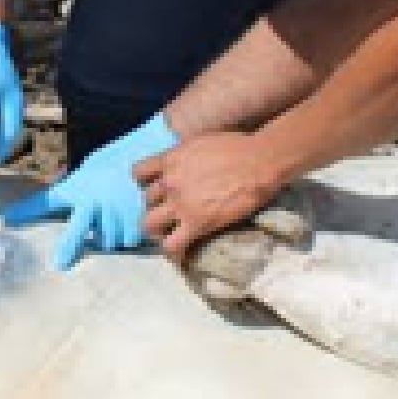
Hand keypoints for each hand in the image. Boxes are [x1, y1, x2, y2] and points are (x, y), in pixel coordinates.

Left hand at [4, 114, 177, 269]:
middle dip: (68, 248)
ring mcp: (114, 216)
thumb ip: (77, 181)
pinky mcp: (136, 224)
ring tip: (117, 217)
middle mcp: (93, 205)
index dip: (26, 211)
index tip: (8, 220)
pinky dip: (130, 235)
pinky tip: (133, 221)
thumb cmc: (121, 157)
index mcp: (79, 188)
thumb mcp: (93, 164)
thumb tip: (60, 183)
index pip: (46, 201)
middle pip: (77, 236)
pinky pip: (129, 241)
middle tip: (60, 262)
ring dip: (110, 235)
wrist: (155, 150)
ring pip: (107, 241)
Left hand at [137, 131, 286, 260]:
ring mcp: (180, 204)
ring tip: (170, 235)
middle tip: (168, 214)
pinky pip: (172, 245)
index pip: (138, 172)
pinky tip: (180, 255)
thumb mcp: (200, 143)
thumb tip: (183, 167)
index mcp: (170, 159)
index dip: (145, 183)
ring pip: (150, 225)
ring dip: (158, 231)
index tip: (156, 189)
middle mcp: (169, 181)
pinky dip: (173, 253)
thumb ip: (183, 157)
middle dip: (155, 207)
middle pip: (145, 201)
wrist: (259, 162)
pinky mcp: (196, 223)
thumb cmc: (238, 147)